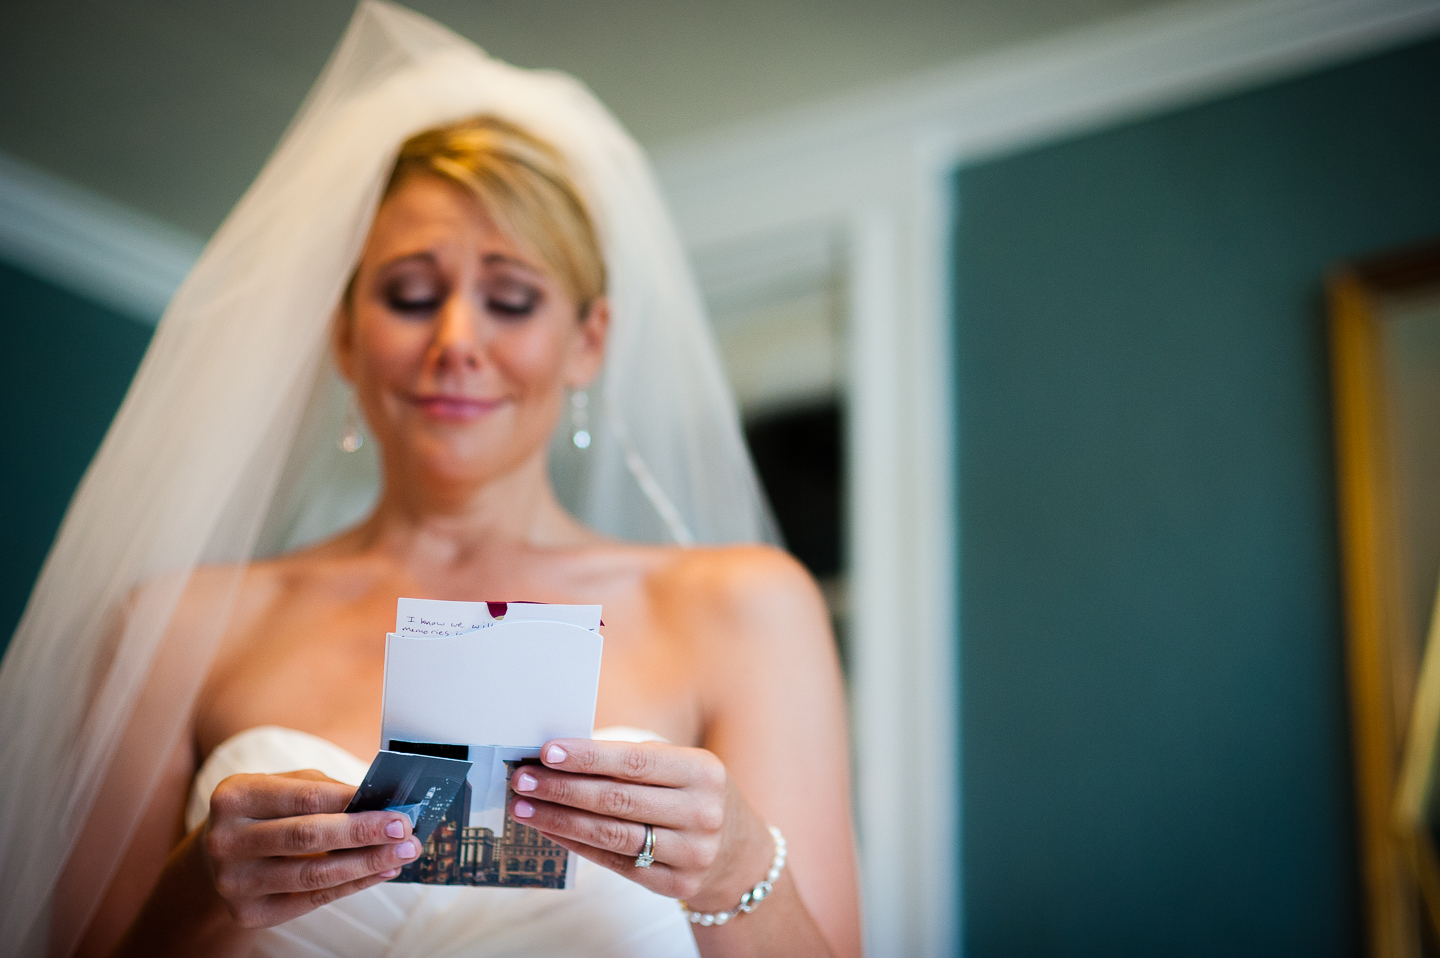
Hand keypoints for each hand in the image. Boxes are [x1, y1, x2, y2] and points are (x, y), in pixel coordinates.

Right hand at [199, 769, 418, 927]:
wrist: (218, 857)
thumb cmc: (264, 811)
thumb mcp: (283, 787)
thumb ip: (327, 790)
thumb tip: (382, 804)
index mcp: (235, 797)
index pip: (305, 798)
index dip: (354, 802)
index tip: (394, 806)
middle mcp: (227, 840)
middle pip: (308, 836)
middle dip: (364, 834)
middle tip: (405, 830)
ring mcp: (234, 881)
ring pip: (313, 874)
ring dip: (366, 864)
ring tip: (402, 854)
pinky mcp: (248, 913)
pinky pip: (311, 899)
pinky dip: (352, 885)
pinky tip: (380, 872)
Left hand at [508, 739, 773, 906]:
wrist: (739, 854)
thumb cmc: (695, 796)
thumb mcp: (683, 768)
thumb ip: (632, 761)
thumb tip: (563, 757)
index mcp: (702, 771)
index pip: (635, 762)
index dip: (588, 758)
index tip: (548, 752)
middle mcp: (701, 812)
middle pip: (618, 800)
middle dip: (563, 788)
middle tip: (523, 780)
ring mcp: (691, 852)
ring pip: (612, 835)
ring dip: (560, 820)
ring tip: (524, 808)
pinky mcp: (675, 883)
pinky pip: (616, 863)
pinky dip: (578, 845)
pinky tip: (551, 831)